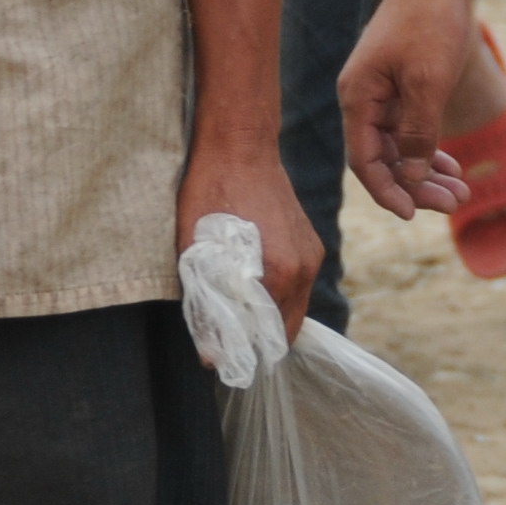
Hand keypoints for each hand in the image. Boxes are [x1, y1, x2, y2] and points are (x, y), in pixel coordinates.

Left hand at [179, 140, 319, 340]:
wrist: (240, 144)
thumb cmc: (210, 190)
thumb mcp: (194, 248)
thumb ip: (205, 302)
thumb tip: (209, 352)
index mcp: (278, 272)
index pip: (269, 338)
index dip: (245, 353)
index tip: (221, 359)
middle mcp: (302, 268)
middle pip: (288, 329)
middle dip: (260, 342)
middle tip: (228, 343)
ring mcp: (311, 254)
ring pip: (295, 307)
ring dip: (270, 317)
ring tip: (237, 315)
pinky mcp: (311, 242)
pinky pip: (298, 283)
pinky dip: (279, 294)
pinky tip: (251, 286)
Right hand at [338, 0, 482, 222]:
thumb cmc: (430, 25)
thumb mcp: (428, 84)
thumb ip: (418, 134)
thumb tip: (412, 179)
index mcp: (358, 98)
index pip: (364, 161)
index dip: (387, 192)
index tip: (414, 217)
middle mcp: (362, 98)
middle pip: (383, 159)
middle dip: (416, 186)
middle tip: (457, 203)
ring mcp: (380, 92)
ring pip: (399, 147)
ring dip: (426, 172)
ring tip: (462, 191)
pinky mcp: (398, 85)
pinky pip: (408, 129)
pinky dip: (428, 149)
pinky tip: (452, 166)